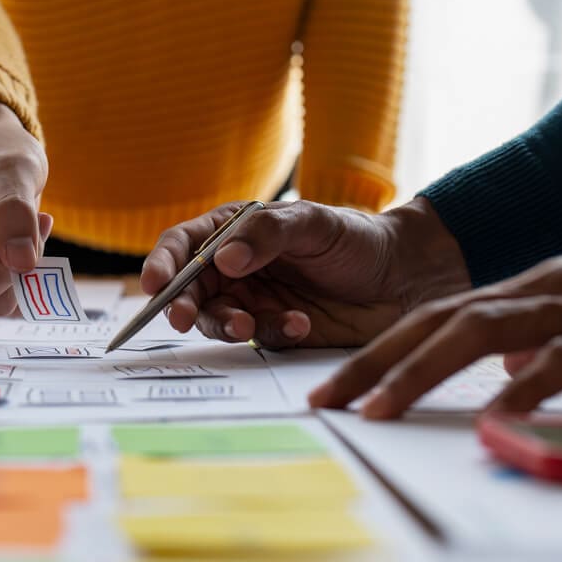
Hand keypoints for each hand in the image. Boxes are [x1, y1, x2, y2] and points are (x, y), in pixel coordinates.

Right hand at [141, 197, 469, 347]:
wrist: (406, 278)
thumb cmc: (359, 239)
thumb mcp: (314, 223)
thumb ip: (267, 234)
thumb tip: (223, 258)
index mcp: (235, 231)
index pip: (184, 245)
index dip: (162, 264)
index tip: (154, 284)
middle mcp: (235, 267)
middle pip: (189, 290)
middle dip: (185, 305)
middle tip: (186, 319)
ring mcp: (253, 300)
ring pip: (217, 319)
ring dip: (229, 324)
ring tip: (257, 323)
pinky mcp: (273, 329)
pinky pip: (256, 338)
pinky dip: (271, 332)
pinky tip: (299, 323)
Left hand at [309, 245, 561, 416]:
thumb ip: (543, 341)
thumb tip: (509, 367)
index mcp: (523, 294)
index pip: (430, 319)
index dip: (376, 353)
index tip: (331, 392)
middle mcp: (539, 291)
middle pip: (434, 319)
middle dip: (372, 361)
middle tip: (324, 402)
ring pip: (482, 329)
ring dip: (422, 371)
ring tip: (378, 412)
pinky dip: (529, 385)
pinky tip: (495, 417)